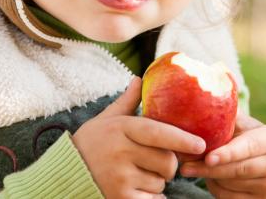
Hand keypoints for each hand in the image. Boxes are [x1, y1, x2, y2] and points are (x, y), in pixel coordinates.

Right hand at [72, 77, 206, 198]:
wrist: (64, 173)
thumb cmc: (91, 143)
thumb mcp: (107, 119)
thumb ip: (127, 101)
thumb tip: (140, 78)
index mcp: (122, 129)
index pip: (158, 133)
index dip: (182, 139)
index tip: (200, 144)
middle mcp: (121, 152)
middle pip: (166, 161)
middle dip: (170, 163)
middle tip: (160, 161)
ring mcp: (120, 177)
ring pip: (160, 182)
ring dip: (157, 181)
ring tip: (139, 174)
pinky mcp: (120, 198)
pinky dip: (151, 196)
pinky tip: (138, 189)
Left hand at [179, 113, 265, 197]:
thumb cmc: (251, 141)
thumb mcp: (246, 127)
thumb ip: (229, 117)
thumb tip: (202, 97)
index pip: (248, 147)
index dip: (228, 153)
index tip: (208, 157)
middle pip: (238, 169)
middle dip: (209, 168)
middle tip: (185, 166)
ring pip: (231, 185)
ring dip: (210, 177)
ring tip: (195, 167)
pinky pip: (231, 198)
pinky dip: (216, 189)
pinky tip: (209, 178)